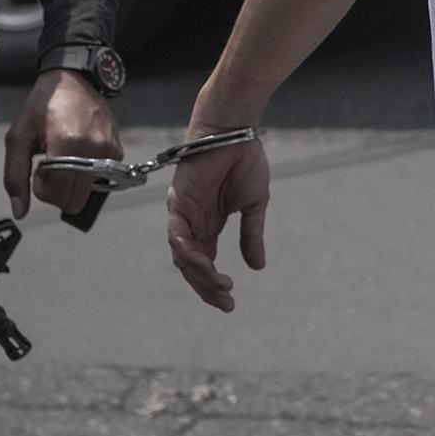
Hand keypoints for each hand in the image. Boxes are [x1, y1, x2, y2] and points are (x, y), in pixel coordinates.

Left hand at [3, 68, 118, 220]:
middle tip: (50, 168)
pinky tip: (78, 154)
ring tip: (64, 159)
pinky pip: (101, 178)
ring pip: (89, 192)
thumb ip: (15, 176)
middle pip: (76, 200)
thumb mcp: (19, 137)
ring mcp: (109, 149)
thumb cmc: (44, 105)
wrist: (72, 79)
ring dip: (73, 183)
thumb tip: (19, 210)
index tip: (39, 170)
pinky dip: (87, 173)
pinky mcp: (117, 149)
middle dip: (58, 191)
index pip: (58, 193)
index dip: (43, 190)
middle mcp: (94, 148)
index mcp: (67, 143)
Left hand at [166, 122, 269, 310]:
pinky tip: (205, 264)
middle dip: (206, 287)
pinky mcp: (177, 202)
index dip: (214, 284)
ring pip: (182, 255)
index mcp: (208, 224)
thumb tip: (257, 267)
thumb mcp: (254, 206)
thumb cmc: (244, 161)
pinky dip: (188, 252)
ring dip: (199, 274)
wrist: (235, 132)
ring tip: (220, 285)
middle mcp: (192, 223)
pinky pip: (177, 235)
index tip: (230, 303)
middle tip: (225, 303)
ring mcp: (182, 214)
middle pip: (191, 266)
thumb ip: (251, 236)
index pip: (204, 263)